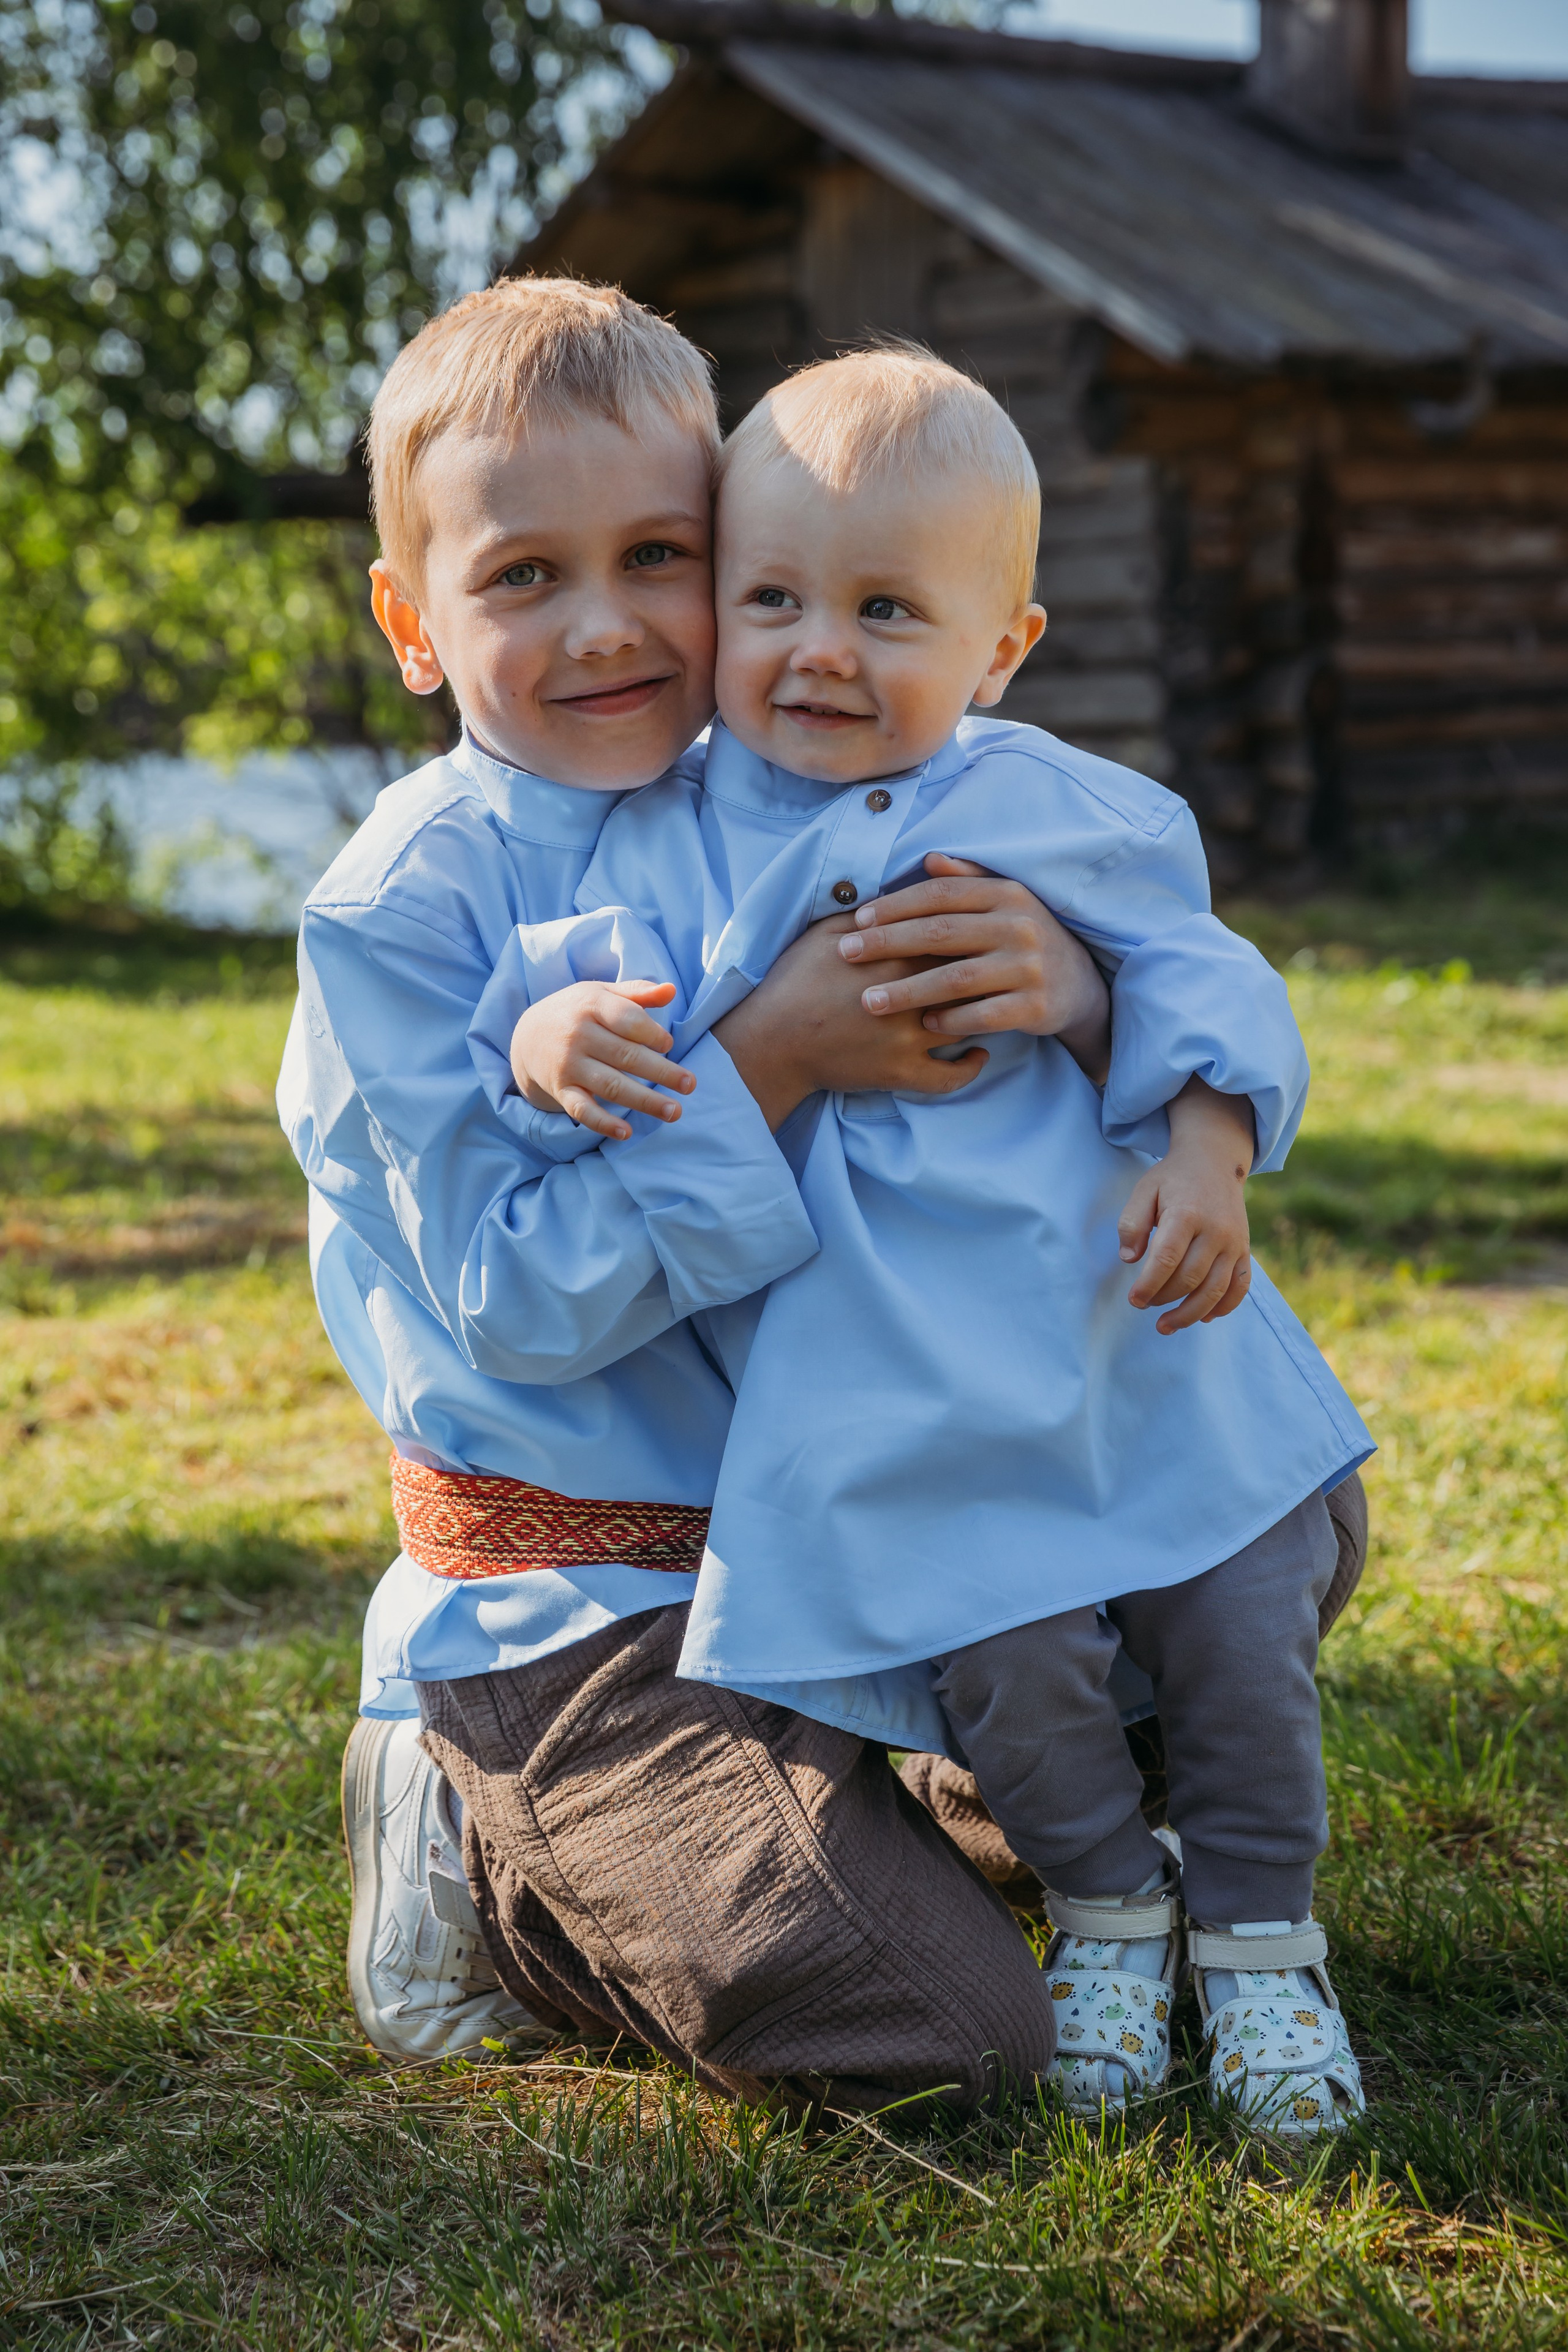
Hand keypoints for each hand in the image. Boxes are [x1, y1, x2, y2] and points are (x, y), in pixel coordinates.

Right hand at [509, 980, 692, 1142]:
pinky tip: (626, 1132)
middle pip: (627, 1056)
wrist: (526, 1037)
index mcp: (591, 1006)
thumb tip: (671, 991)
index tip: (669, 1045)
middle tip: (690, 1084)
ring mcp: (569, 1065)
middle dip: (662, 1072)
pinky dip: (603, 1123)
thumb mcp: (601, 994)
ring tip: (674, 1111)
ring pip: (611, 1085)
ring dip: (645, 1101)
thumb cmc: (575, 1013)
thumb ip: (637, 993)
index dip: (653, 1034)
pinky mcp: (561, 1090)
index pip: (629, 1021)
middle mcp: (579, 1035)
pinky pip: (582, 1110)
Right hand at [715, 913, 988, 1130]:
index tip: (983, 931)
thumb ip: (869, 915)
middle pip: (969, 978)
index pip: (953, 938)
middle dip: (988, 971)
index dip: (972, 933)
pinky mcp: (900, 1073)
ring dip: (985, 1014)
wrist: (771, 1041)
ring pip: (967, 1023)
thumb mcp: (826, 933)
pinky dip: (969, 1068)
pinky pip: (949, 1077)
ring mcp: (909, 1039)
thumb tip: (900, 895)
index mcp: (895, 955)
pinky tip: (979, 1054)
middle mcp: (910, 996)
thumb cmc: (794, 981)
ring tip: (995, 1004)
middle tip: (1001, 965)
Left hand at [837, 854, 1110, 1082]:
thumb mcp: (1006, 903)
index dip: (896, 905)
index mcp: (1007, 894)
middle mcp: (1020, 926)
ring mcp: (1029, 967)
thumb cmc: (1025, 941)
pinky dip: (950, 1020)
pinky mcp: (1036, 1007)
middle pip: (940, 933)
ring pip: (956, 978)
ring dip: (908, 990)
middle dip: (888, 943)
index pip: (941, 894)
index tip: (858, 920)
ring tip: (869, 1001)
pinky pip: (983, 1015)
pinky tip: (922, 1023)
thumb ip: (968, 880)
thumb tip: (929, 859)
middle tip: (847, 954)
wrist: (1081, 987)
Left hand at [1118, 1077, 1253, 1333]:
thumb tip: (1129, 1259)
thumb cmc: (1173, 1179)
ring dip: (1190, 1314)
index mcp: (1187, 1214)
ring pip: (1215, 1289)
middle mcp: (1216, 1230)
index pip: (1167, 1259)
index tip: (1134, 1300)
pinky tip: (1202, 1318)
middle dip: (1164, 1299)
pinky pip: (1240, 1287)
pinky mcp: (1245, 1250)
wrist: (1215, 1162)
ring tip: (1166, 1326)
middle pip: (1190, 1278)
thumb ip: (1132, 1223)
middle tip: (1144, 1306)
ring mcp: (1234, 1242)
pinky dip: (1223, 1307)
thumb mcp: (1145, 1190)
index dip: (1149, 1285)